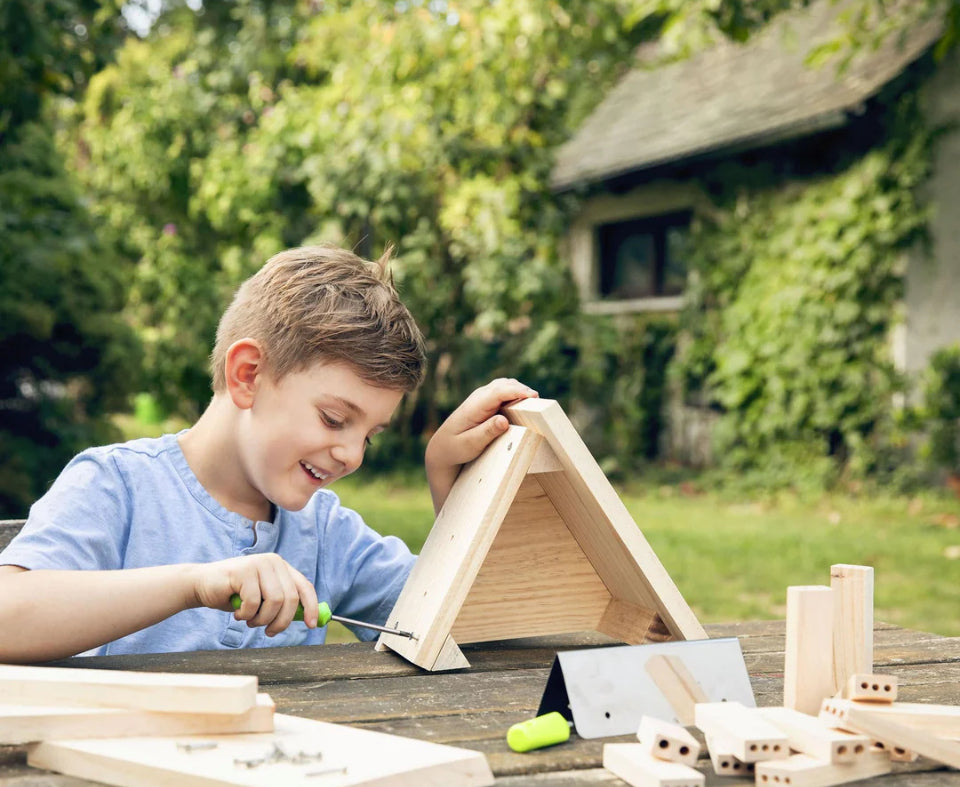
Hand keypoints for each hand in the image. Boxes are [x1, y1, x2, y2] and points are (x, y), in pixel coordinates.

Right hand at [192, 554, 318, 635]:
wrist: (201, 585)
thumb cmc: (234, 595)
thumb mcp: (263, 599)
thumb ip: (283, 603)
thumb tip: (309, 618)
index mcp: (282, 567)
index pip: (305, 587)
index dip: (311, 607)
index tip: (312, 626)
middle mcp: (273, 562)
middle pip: (291, 599)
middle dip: (281, 621)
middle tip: (269, 632)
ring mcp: (258, 564)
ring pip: (275, 602)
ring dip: (262, 619)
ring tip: (250, 620)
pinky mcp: (243, 571)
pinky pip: (253, 602)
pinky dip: (246, 615)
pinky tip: (237, 612)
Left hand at [425, 378, 537, 512]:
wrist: (443, 447)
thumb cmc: (455, 448)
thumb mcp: (469, 444)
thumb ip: (486, 432)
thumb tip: (504, 421)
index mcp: (474, 406)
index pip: (497, 392)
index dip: (516, 392)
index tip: (533, 396)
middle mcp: (478, 397)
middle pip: (504, 384)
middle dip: (522, 389)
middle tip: (539, 402)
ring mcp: (482, 397)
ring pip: (505, 385)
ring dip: (520, 390)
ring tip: (534, 403)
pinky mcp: (486, 401)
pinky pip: (504, 391)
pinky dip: (515, 394)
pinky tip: (525, 403)